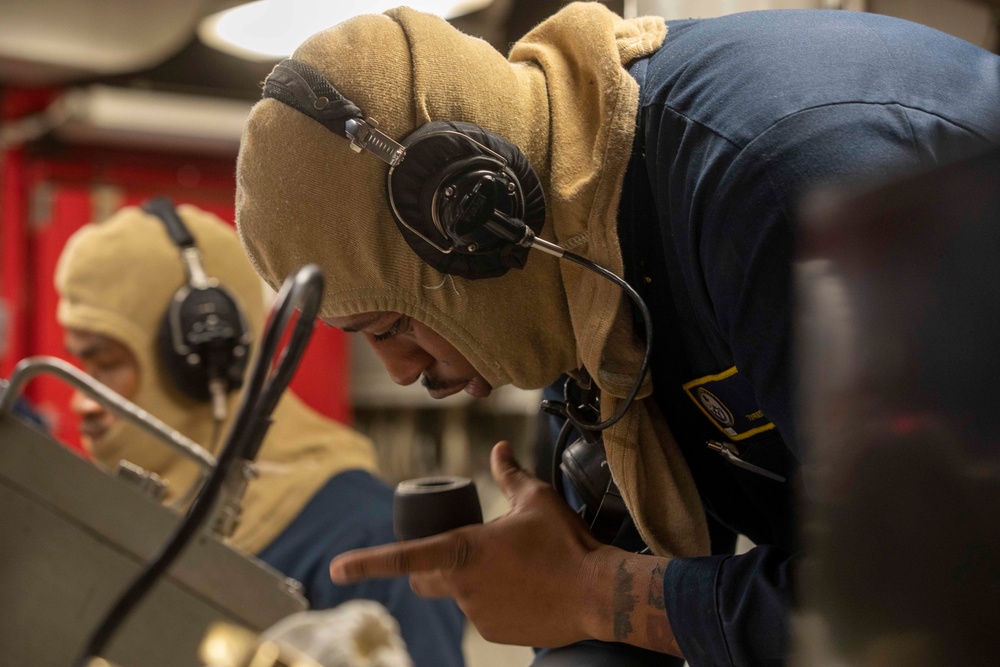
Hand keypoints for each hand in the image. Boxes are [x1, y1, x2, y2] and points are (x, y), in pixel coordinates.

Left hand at [329, 440, 613, 646]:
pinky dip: (493, 601)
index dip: (365, 563)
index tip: (336, 569)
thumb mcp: (536, 499)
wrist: (599, 594)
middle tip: (464, 551)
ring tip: (513, 568)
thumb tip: (497, 449)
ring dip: (471, 582)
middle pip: (425, 578)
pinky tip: (524, 590)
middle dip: (431, 566)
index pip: (403, 557)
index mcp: (464, 550)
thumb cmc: (566, 543)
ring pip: (458, 596)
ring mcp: (477, 615)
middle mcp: (462, 587)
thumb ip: (510, 474)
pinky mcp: (495, 634)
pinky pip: (482, 615)